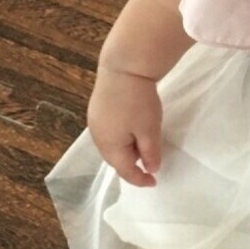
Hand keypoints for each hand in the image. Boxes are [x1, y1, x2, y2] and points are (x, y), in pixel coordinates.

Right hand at [87, 64, 163, 186]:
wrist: (124, 67)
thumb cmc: (138, 102)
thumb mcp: (150, 130)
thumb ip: (151, 153)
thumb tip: (151, 169)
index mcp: (109, 146)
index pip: (124, 171)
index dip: (140, 179)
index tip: (155, 181)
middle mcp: (97, 137)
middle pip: (115, 159)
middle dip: (132, 164)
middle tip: (149, 163)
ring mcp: (94, 121)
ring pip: (111, 145)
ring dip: (126, 150)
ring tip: (143, 145)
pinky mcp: (96, 109)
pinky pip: (108, 132)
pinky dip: (121, 137)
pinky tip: (132, 128)